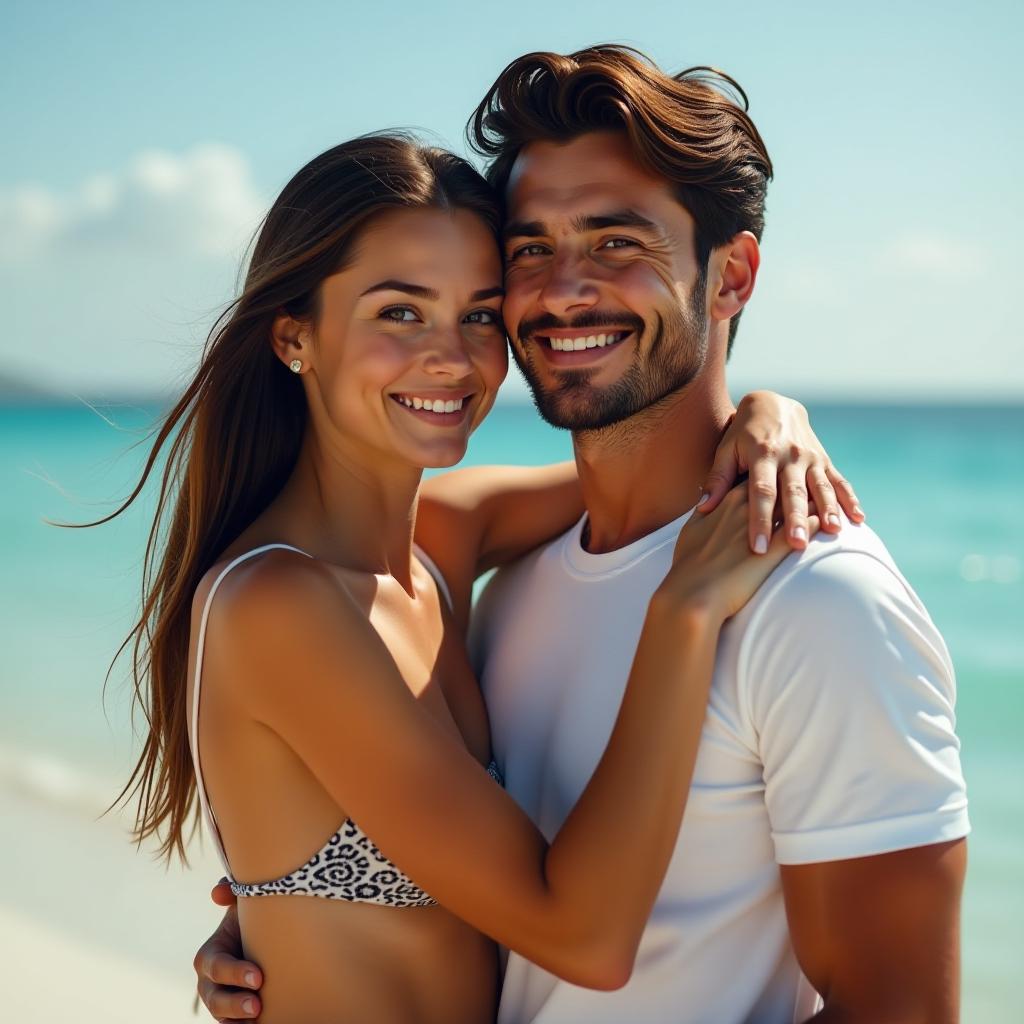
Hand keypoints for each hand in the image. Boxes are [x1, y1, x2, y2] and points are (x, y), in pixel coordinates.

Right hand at [193, 881, 261, 1020]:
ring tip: (259, 1017)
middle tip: (257, 1005)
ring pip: (222, 1017)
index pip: (217, 967)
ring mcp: (220, 1002)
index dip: (235, 973)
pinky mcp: (233, 1015)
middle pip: (216, 999)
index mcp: (210, 955)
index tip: (259, 977)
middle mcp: (210, 983)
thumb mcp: (244, 906)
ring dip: (238, 1019)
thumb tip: (218, 892)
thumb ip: (232, 892)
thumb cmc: (254, 922)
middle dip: (234, 1004)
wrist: (266, 944)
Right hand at [660, 484, 818, 622]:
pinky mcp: (778, 546)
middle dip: (798, 481)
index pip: (756, 478)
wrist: (695, 593)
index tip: (781, 471)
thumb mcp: (692, 530)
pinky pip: (807, 527)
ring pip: (798, 502)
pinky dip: (820, 521)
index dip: (770, 475)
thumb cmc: (689, 565)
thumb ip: (703, 512)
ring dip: (815, 500)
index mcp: (730, 499)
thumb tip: (705, 504)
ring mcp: (766, 525)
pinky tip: (830, 522)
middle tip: (811, 479)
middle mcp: (751, 505)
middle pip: (782, 485)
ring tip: (828, 500)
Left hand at [697, 391, 862, 553]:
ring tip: (833, 532)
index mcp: (762, 453)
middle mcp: (790, 455)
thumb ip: (718, 478)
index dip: (759, 520)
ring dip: (828, 509)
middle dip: (796, 519)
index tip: (757, 547)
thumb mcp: (726, 449)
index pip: (760, 492)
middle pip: (793, 492)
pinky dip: (849, 498)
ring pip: (820, 486)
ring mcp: (810, 456)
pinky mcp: (824, 459)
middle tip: (798, 545)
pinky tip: (858, 518)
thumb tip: (703, 508)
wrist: (772, 403)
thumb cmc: (742, 433)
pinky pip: (838, 480)